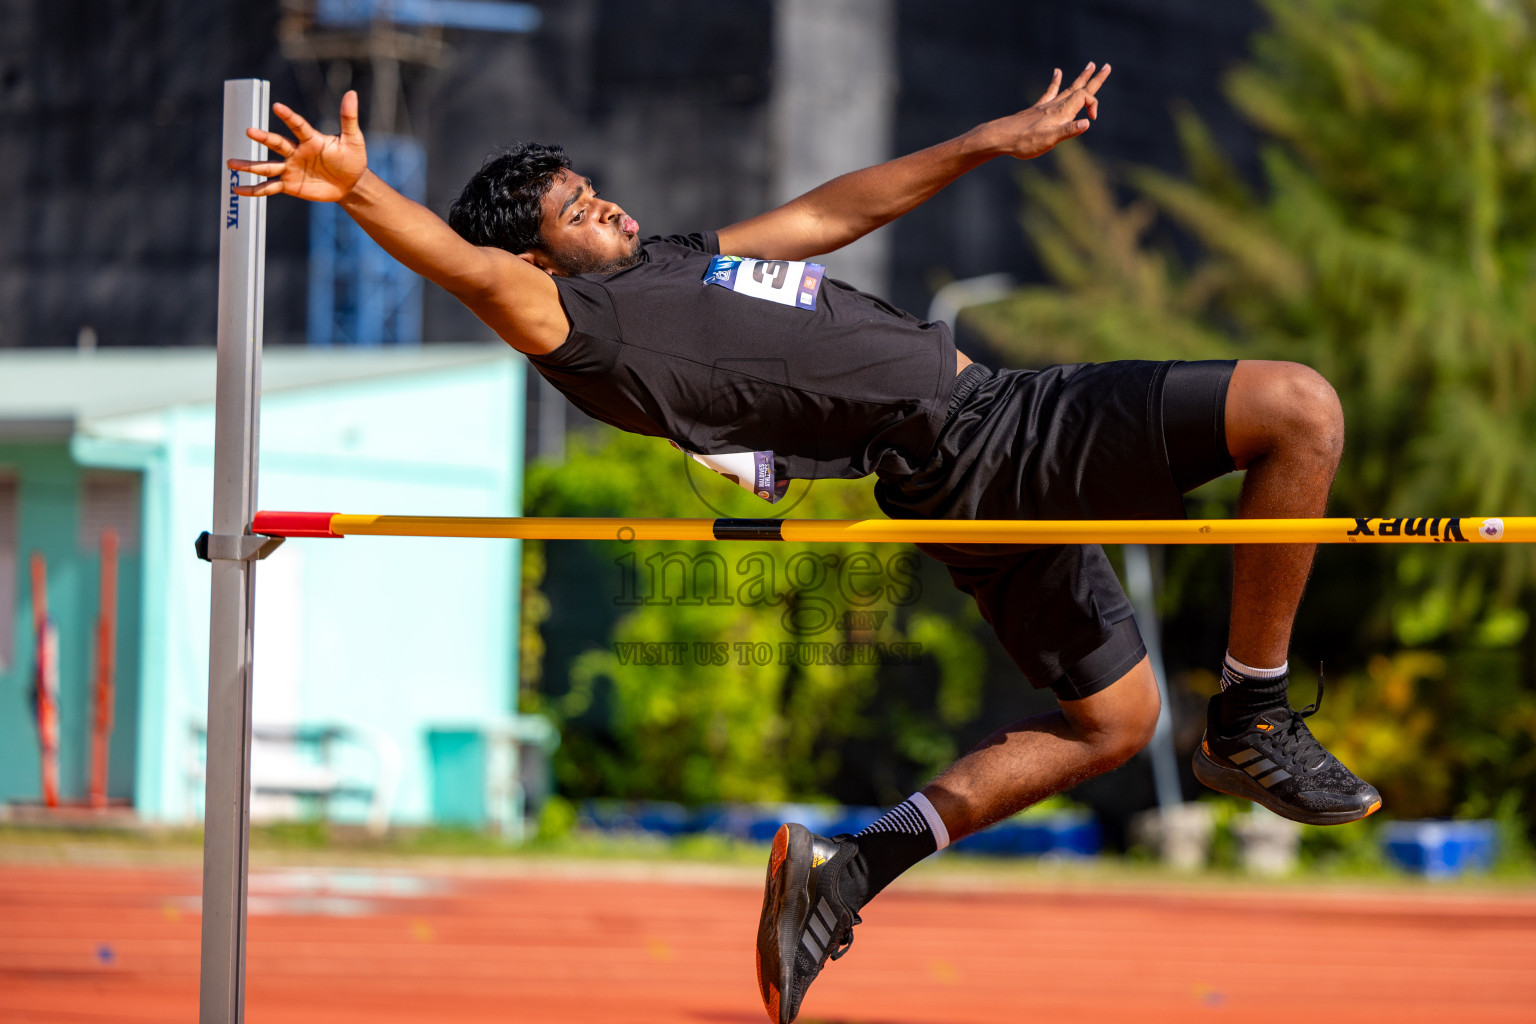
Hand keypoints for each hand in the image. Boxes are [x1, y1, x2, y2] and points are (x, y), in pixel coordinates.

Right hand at [228, 90, 367, 201]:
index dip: (289, 117)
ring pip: (266, 166)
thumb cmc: (353, 159)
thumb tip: (351, 93)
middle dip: (263, 138)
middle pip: (276, 144)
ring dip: (249, 166)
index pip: (298, 126)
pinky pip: (269, 187)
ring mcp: (290, 168)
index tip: (277, 107)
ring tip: (231, 164)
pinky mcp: (289, 184)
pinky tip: (238, 190)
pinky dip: (254, 190)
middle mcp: (296, 152)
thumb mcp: (354, 139)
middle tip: (249, 131)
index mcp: (310, 139)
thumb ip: (348, 118)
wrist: (351, 184)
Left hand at [980, 62, 1111, 159]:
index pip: (1085, 98)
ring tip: (1090, 65)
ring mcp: (1046, 106)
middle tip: (1107, 66)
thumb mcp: (1049, 140)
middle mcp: (1055, 105)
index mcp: (1061, 112)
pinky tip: (1057, 71)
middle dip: (1094, 79)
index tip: (1092, 119)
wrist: (1000, 137)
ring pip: (1068, 88)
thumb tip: (1087, 123)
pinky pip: (1050, 91)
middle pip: (1079, 88)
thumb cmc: (1024, 142)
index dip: (1094, 105)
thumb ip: (1068, 131)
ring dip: (1080, 77)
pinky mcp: (1037, 109)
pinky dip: (1056, 81)